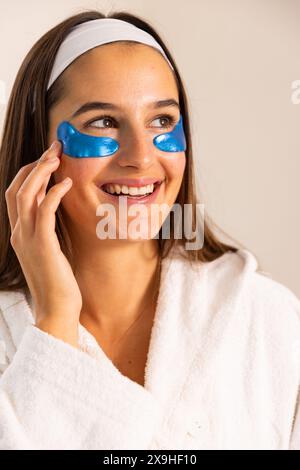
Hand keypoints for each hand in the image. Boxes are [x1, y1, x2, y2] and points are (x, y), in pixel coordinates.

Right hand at [5, 141, 81, 346]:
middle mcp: (19, 232)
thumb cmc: (58, 280)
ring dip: (41, 172)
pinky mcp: (43, 245)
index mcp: (19, 233)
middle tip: (55, 148)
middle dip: (35, 164)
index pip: (16, 193)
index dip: (29, 172)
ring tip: (58, 157)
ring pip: (26, 195)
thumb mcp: (50, 250)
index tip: (48, 158)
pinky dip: (53, 193)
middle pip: (17, 188)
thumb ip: (48, 229)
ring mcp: (28, 239)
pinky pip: (44, 211)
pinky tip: (66, 183)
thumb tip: (56, 208)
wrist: (57, 308)